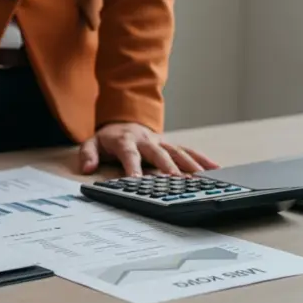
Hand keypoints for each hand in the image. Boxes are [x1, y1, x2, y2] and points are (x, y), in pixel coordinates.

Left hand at [79, 122, 218, 176]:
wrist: (124, 121)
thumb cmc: (109, 138)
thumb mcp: (91, 143)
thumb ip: (88, 155)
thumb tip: (87, 168)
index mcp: (126, 141)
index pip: (129, 155)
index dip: (133, 167)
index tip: (137, 181)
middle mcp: (147, 141)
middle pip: (159, 154)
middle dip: (168, 166)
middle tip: (176, 180)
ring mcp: (161, 143)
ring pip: (178, 152)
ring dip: (189, 165)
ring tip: (200, 179)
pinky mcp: (171, 145)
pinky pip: (189, 151)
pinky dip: (202, 159)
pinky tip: (215, 169)